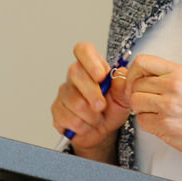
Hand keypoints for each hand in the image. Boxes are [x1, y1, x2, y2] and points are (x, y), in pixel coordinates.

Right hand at [50, 42, 130, 161]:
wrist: (104, 131)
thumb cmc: (112, 109)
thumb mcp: (124, 97)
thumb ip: (123, 84)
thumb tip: (120, 73)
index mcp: (93, 66)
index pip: (83, 49)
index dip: (90, 60)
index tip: (101, 76)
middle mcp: (75, 76)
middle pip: (75, 73)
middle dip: (93, 94)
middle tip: (102, 106)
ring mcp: (64, 92)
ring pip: (74, 101)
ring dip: (91, 115)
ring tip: (96, 117)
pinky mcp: (57, 109)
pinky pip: (68, 118)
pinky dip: (82, 126)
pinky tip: (86, 124)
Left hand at [117, 54, 181, 159]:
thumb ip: (163, 76)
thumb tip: (133, 74)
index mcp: (178, 72)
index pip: (142, 61)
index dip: (133, 73)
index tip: (136, 82)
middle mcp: (173, 86)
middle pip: (136, 85)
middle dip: (138, 95)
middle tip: (149, 102)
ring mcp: (168, 106)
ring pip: (135, 102)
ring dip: (141, 109)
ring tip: (155, 112)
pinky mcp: (164, 125)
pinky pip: (141, 121)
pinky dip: (147, 123)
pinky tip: (161, 123)